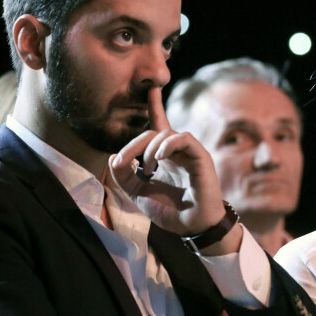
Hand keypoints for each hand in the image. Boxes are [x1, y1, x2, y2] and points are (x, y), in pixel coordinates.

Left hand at [109, 87, 225, 235]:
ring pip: (168, 133)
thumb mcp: (138, 193)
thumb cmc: (171, 210)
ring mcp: (190, 153)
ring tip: (147, 166)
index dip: (154, 106)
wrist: (192, 226)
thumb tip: (114, 157)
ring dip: (150, 148)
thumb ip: (124, 176)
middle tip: (122, 161)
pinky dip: (169, 145)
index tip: (150, 88)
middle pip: (154, 132)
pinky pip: (185, 140)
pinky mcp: (200, 157)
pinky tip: (159, 158)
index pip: (158, 126)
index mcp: (164, 156)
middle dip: (133, 144)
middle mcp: (177, 151)